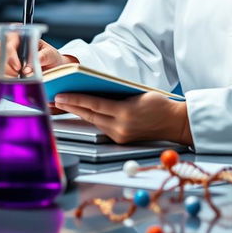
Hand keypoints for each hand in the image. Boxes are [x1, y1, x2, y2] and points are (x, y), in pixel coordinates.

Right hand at [0, 37, 77, 76]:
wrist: (54, 67)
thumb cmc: (50, 56)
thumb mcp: (50, 54)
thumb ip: (41, 57)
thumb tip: (29, 68)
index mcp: (22, 37)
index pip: (9, 36)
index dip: (10, 49)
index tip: (18, 65)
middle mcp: (12, 45)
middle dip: (5, 61)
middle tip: (17, 71)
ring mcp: (6, 57)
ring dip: (4, 71)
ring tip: (17, 78)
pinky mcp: (4, 69)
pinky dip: (3, 78)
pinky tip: (13, 81)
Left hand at [53, 92, 192, 145]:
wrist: (174, 123)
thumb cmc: (159, 104)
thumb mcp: (137, 94)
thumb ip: (117, 95)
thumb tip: (96, 92)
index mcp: (125, 113)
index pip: (94, 104)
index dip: (75, 99)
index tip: (61, 95)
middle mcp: (120, 127)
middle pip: (90, 115)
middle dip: (71, 107)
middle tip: (56, 99)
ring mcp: (120, 136)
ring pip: (94, 122)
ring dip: (79, 113)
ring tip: (65, 105)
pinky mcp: (121, 140)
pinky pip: (102, 127)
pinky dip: (92, 119)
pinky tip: (83, 113)